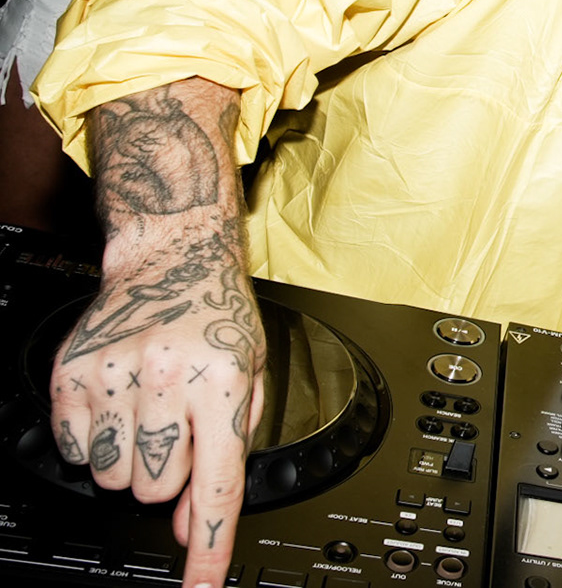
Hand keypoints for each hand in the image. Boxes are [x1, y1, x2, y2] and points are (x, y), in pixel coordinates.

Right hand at [48, 81, 262, 587]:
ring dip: (130, 463)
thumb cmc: (217, 316)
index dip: (209, 547)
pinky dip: (94, 443)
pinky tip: (117, 406)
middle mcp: (167, 381)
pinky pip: (76, 449)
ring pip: (113, 476)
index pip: (216, 485)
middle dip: (168, 478)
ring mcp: (113, 377)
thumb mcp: (247, 379)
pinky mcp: (71, 374)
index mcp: (221, 385)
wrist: (171, 255)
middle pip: (155, 488)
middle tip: (178, 435)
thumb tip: (195, 525)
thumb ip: (228, 455)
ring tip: (148, 417)